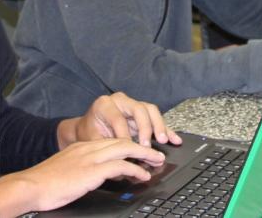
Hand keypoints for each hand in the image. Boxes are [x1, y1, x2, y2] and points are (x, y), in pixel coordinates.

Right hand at [0, 138, 165, 216]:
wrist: (30, 186)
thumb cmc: (44, 183)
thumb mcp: (66, 171)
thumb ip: (81, 169)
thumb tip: (93, 178)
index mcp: (82, 147)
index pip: (111, 141)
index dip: (129, 146)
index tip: (139, 152)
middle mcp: (88, 148)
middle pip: (122, 141)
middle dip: (142, 147)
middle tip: (156, 154)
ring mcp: (91, 158)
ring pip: (126, 149)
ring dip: (145, 155)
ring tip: (157, 162)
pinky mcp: (92, 170)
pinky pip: (121, 166)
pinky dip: (136, 170)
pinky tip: (143, 176)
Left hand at [59, 92, 182, 147]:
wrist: (88, 127)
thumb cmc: (89, 132)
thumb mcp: (92, 139)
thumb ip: (105, 147)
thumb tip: (120, 160)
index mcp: (105, 104)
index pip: (119, 119)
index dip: (124, 135)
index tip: (129, 149)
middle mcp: (120, 100)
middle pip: (139, 109)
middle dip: (145, 128)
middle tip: (147, 144)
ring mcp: (132, 105)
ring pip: (151, 111)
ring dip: (159, 126)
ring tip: (163, 140)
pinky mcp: (142, 113)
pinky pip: (156, 119)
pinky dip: (166, 129)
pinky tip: (174, 139)